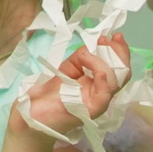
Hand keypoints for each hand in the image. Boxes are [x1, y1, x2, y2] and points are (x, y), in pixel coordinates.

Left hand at [10, 39, 127, 139]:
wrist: (30, 116)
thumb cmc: (47, 94)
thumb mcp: (68, 68)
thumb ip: (82, 56)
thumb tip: (95, 44)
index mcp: (98, 83)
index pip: (117, 68)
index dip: (119, 51)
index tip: (114, 35)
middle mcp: (101, 93)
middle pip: (122, 75)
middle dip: (119, 54)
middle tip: (109, 40)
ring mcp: (96, 103)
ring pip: (114, 83)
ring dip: (105, 62)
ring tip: (91, 53)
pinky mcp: (88, 112)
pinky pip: (103, 98)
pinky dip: (104, 83)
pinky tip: (99, 72)